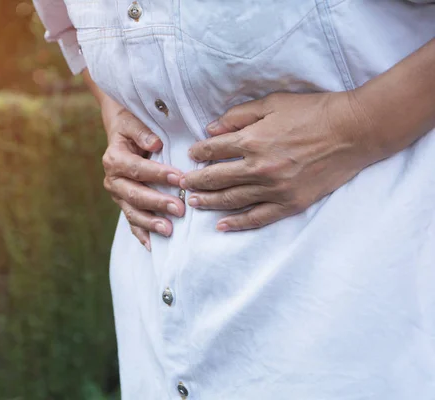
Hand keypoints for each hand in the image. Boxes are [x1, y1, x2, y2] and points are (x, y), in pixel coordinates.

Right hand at [100, 97, 184, 249]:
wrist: (121, 132)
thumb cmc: (131, 125)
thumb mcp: (134, 122)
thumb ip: (142, 132)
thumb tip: (155, 143)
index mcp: (114, 158)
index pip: (137, 169)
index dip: (158, 174)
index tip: (179, 178)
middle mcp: (112, 179)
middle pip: (134, 194)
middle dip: (157, 203)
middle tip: (180, 209)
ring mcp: (118, 195)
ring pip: (132, 212)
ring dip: (150, 223)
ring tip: (169, 230)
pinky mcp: (124, 204)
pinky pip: (132, 222)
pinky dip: (141, 235)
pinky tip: (153, 246)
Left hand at [182, 91, 377, 230]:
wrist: (354, 131)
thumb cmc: (313, 111)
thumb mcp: (273, 103)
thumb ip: (239, 116)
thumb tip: (210, 129)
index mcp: (252, 141)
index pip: (213, 150)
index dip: (198, 154)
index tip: (190, 157)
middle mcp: (259, 168)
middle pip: (216, 178)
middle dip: (195, 181)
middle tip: (182, 184)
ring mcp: (274, 189)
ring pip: (231, 200)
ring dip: (209, 202)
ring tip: (194, 203)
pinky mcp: (290, 203)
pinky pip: (258, 217)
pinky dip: (237, 223)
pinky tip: (221, 226)